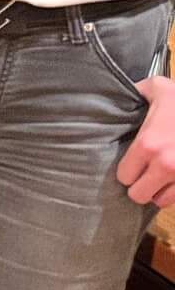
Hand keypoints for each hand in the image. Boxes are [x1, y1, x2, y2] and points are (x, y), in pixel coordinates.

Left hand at [116, 74, 174, 206]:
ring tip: (161, 178)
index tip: (133, 163)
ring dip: (159, 191)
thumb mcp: (160, 88)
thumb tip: (125, 95)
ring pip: (161, 201)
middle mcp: (165, 165)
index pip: (124, 175)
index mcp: (148, 145)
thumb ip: (137, 92)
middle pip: (138, 195)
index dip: (126, 170)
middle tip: (144, 173)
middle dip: (140, 185)